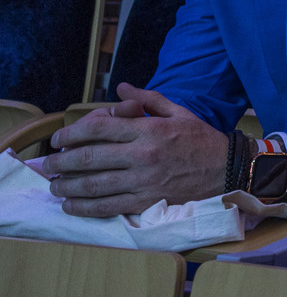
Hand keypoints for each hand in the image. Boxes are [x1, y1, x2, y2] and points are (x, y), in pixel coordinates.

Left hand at [40, 83, 227, 216]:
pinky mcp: (146, 202)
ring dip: (67, 186)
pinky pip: (107, 207)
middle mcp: (142, 155)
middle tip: (49, 164)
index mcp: (149, 130)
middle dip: (61, 161)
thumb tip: (121, 89)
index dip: (71, 133)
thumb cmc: (202, 140)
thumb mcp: (179, 112)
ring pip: (92, 185)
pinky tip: (71, 205)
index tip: (58, 139)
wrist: (228, 170)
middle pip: (88, 158)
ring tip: (55, 185)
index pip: (99, 128)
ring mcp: (143, 181)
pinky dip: (83, 207)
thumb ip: (148, 99)